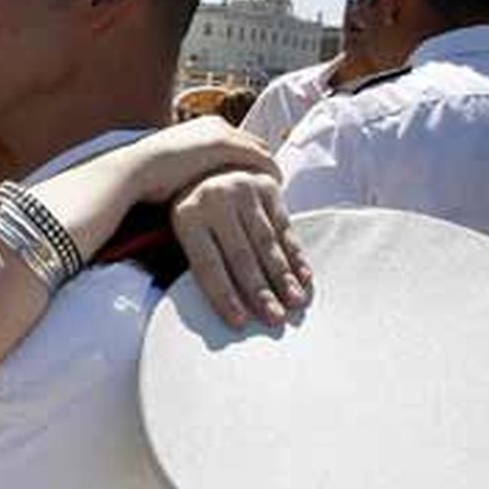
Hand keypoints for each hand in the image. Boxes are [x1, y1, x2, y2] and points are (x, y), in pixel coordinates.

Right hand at [130, 117, 278, 204]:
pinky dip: (270, 175)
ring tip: (277, 191)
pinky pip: (261, 160)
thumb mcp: (172, 169)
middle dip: (262, 163)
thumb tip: (192, 187)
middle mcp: (216, 124)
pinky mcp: (228, 147)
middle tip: (272, 186)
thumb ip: (190, 172)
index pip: (236, 141)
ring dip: (270, 170)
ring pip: (260, 151)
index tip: (254, 179)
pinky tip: (276, 192)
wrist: (136, 170)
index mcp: (202, 126)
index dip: (247, 159)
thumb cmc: (147, 177)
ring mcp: (223, 133)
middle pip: (252, 143)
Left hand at [171, 170, 309, 327]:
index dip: (223, 294)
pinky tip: (304, 278)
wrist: (208, 166)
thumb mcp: (185, 233)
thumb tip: (225, 311)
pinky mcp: (267, 186)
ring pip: (266, 242)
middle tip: (275, 319)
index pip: (207, 263)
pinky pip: (284, 227)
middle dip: (260, 291)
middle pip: (240, 255)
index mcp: (187, 216)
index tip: (239, 322)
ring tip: (295, 303)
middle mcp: (214, 199)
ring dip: (283, 276)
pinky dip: (295, 255)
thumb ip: (200, 264)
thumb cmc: (197, 213)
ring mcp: (243, 189)